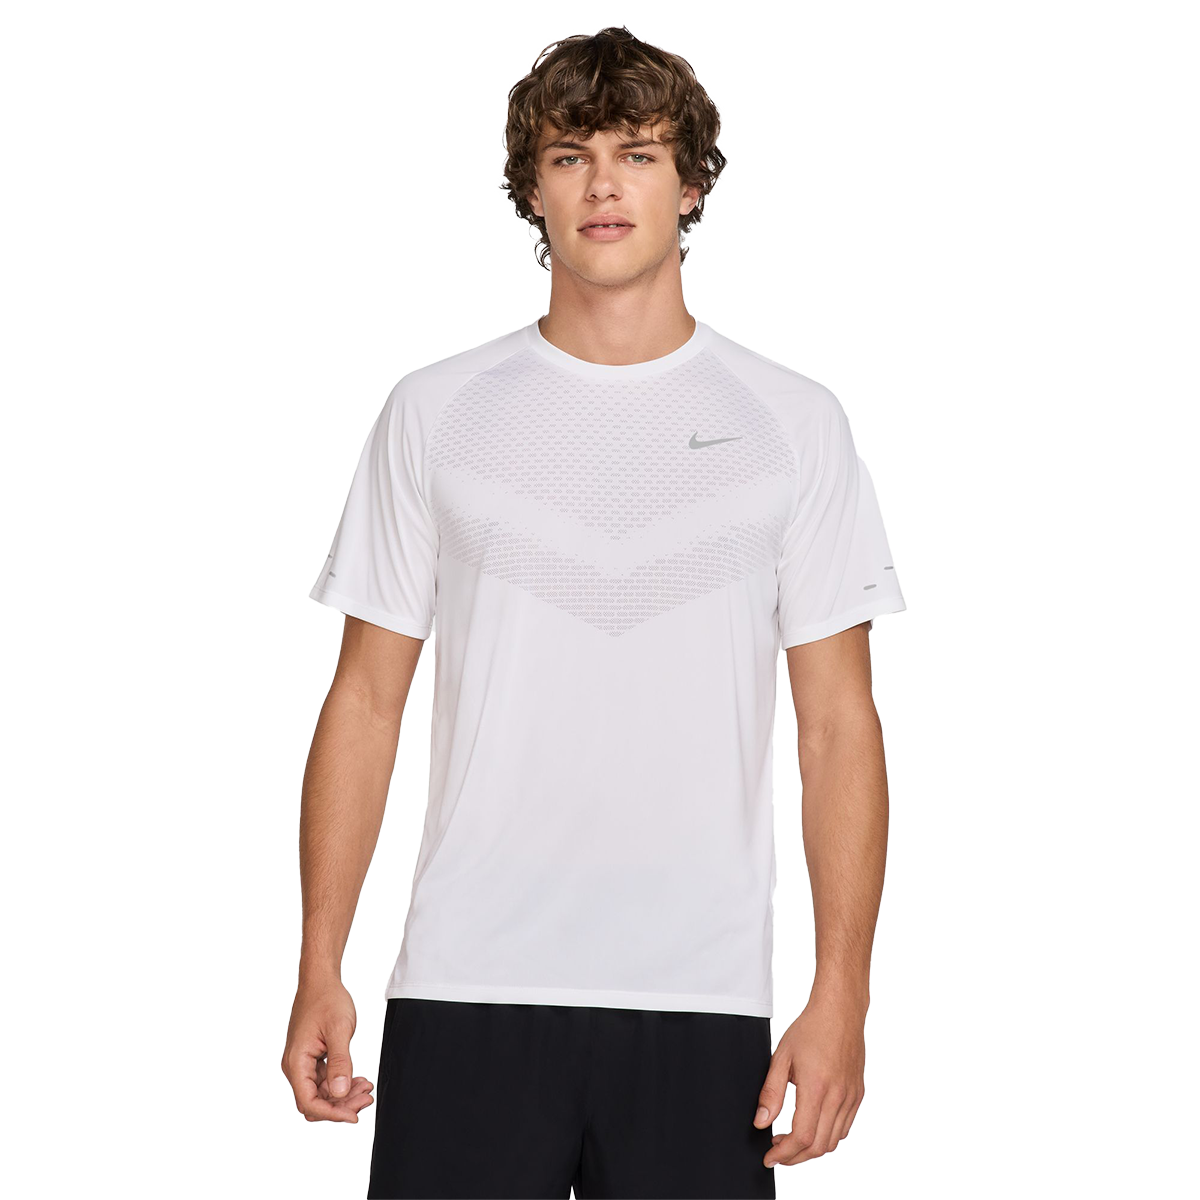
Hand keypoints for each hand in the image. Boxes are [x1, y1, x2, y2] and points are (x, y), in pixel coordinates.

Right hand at [281, 975, 374, 1122]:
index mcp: (296, 1062)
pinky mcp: (311, 1059)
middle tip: (367, 1098)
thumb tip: (339, 1093)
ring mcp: (303, 1064)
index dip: (331, 1113)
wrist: (321, 981)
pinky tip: (359, 1080)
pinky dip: (341, 1083)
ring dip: (344, 1095)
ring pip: (321, 1093)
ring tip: (367, 1089)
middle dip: (341, 1106)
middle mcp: (295, 1067)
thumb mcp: (338, 1030)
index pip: (309, 1102)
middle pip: (315, 1102)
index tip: (354, 1115)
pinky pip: (325, 1080)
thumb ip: (340, 1062)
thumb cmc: (327, 999)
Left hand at [752, 994, 866, 1167]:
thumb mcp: (782, 1057)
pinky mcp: (857, 1095)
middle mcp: (838, 1096)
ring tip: (790, 1139)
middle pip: (818, 1146)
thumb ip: (770, 1092)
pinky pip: (844, 1128)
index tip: (770, 1157)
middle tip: (777, 1151)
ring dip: (811, 1149)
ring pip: (833, 1141)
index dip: (784, 1154)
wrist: (840, 1012)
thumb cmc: (811, 1029)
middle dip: (795, 1156)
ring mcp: (851, 1097)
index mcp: (817, 1087)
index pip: (802, 1136)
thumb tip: (761, 1121)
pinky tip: (811, 1125)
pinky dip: (827, 1136)